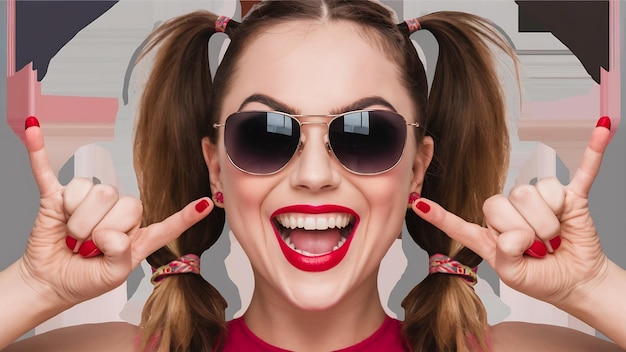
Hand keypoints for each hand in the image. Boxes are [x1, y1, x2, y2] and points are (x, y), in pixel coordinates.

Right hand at [17, 116, 212, 306]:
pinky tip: (33, 129)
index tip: (207, 203)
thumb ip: (120, 254)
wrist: (50, 282)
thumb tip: (111, 236)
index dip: (185, 216)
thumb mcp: (111, 275)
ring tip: (74, 239)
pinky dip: (39, 152)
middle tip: (89, 249)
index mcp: (137, 235)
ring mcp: (88, 202)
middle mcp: (117, 212)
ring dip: (79, 223)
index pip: (165, 224)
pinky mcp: (58, 196)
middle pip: (125, 203)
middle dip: (102, 232)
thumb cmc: (84, 279)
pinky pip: (49, 170)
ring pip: (95, 193)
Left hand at [412, 117, 611, 306]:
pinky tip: (602, 131)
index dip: (440, 216)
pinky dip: (593, 152)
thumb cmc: (543, 278)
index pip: (460, 222)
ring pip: (531, 194)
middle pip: (500, 202)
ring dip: (546, 225)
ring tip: (553, 240)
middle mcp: (511, 210)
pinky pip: (581, 170)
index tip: (417, 203)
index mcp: (490, 233)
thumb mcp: (515, 274)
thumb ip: (506, 255)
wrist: (578, 282)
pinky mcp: (570, 197)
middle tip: (537, 249)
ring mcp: (540, 200)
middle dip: (522, 231)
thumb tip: (513, 236)